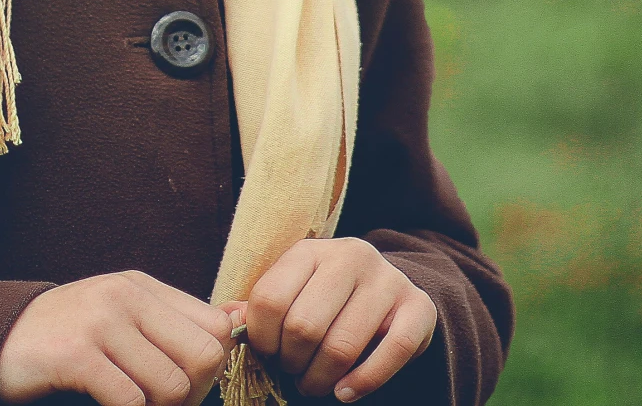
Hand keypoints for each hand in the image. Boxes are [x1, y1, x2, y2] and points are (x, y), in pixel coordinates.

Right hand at [0, 269, 234, 405]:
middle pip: (204, 357)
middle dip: (190, 396)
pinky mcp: (76, 353)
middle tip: (159, 405)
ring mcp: (101, 320)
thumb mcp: (124, 318)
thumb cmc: (68, 340)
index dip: (210, 370)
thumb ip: (176, 322)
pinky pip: (129, 400)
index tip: (182, 387)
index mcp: (144, 287)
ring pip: (170, 385)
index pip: (217, 327)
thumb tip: (241, 316)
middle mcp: (126, 295)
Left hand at [228, 237, 436, 402]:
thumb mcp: (294, 294)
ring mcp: (388, 280)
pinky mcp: (419, 308)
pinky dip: (363, 382)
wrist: (392, 294)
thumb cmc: (328, 301)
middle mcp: (350, 256)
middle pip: (303, 326)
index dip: (261, 339)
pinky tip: (345, 392)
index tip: (268, 354)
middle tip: (294, 373)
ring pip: (342, 345)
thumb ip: (259, 308)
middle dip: (292, 363)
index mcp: (310, 250)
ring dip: (321, 379)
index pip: (269, 299)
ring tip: (316, 385)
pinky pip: (391, 352)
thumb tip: (223, 319)